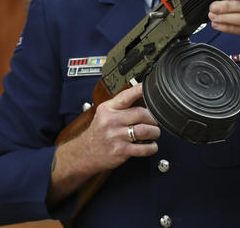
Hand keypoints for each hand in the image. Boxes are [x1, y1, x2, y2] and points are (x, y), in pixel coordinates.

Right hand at [47, 83, 159, 204]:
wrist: (85, 153)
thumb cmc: (98, 133)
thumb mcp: (104, 114)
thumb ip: (120, 107)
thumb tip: (142, 99)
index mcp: (108, 109)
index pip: (126, 96)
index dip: (139, 90)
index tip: (149, 87)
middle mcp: (111, 121)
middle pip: (141, 113)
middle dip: (152, 118)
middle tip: (153, 121)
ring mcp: (116, 136)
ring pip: (145, 130)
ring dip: (154, 132)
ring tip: (153, 133)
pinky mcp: (121, 151)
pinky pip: (144, 148)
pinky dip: (152, 147)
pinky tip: (150, 145)